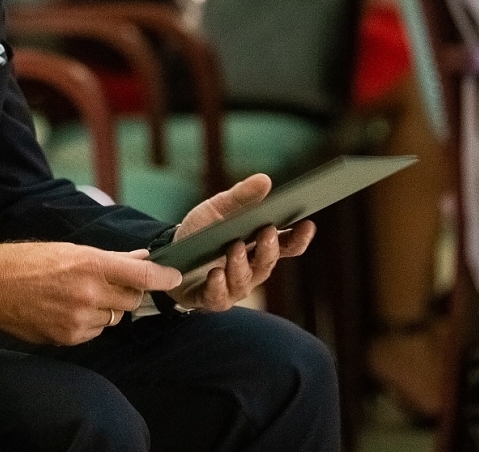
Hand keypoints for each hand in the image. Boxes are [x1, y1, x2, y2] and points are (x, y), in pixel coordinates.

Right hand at [0, 242, 181, 345]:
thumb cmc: (30, 261)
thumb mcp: (71, 250)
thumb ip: (110, 258)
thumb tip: (141, 257)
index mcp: (90, 264)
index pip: (140, 273)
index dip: (162, 276)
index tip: (175, 277)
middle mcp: (88, 293)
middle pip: (130, 300)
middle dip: (124, 293)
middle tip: (104, 283)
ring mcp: (79, 319)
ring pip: (113, 319)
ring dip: (104, 309)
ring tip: (76, 296)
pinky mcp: (69, 337)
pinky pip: (94, 332)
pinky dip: (88, 323)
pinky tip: (66, 310)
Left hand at [168, 173, 313, 311]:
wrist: (170, 255)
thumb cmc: (201, 232)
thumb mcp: (217, 209)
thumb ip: (241, 197)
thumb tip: (265, 180)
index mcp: (258, 247)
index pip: (287, 246)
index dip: (299, 238)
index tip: (308, 224)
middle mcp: (251, 270)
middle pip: (266, 263)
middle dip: (268, 248)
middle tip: (267, 231)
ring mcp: (233, 287)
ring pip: (244, 280)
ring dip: (240, 264)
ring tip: (235, 247)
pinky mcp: (212, 299)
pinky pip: (219, 296)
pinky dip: (218, 285)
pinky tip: (215, 273)